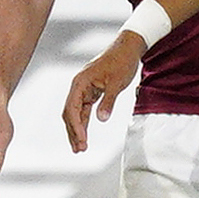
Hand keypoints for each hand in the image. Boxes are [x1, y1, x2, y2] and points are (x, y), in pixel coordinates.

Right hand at [63, 35, 143, 150]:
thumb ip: (108, 101)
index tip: (82, 141)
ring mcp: (84, 89)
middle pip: (70, 113)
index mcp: (80, 83)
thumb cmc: (122, 62)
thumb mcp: (117, 83)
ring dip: (77, 129)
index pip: (72, 109)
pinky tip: (84, 134)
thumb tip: (102, 119)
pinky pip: (84, 109)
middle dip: (74, 132)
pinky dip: (84, 122)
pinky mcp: (91, 91)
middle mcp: (78, 86)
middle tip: (79, 149)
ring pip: (76, 113)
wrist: (128, 48)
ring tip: (80, 147)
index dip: (76, 127)